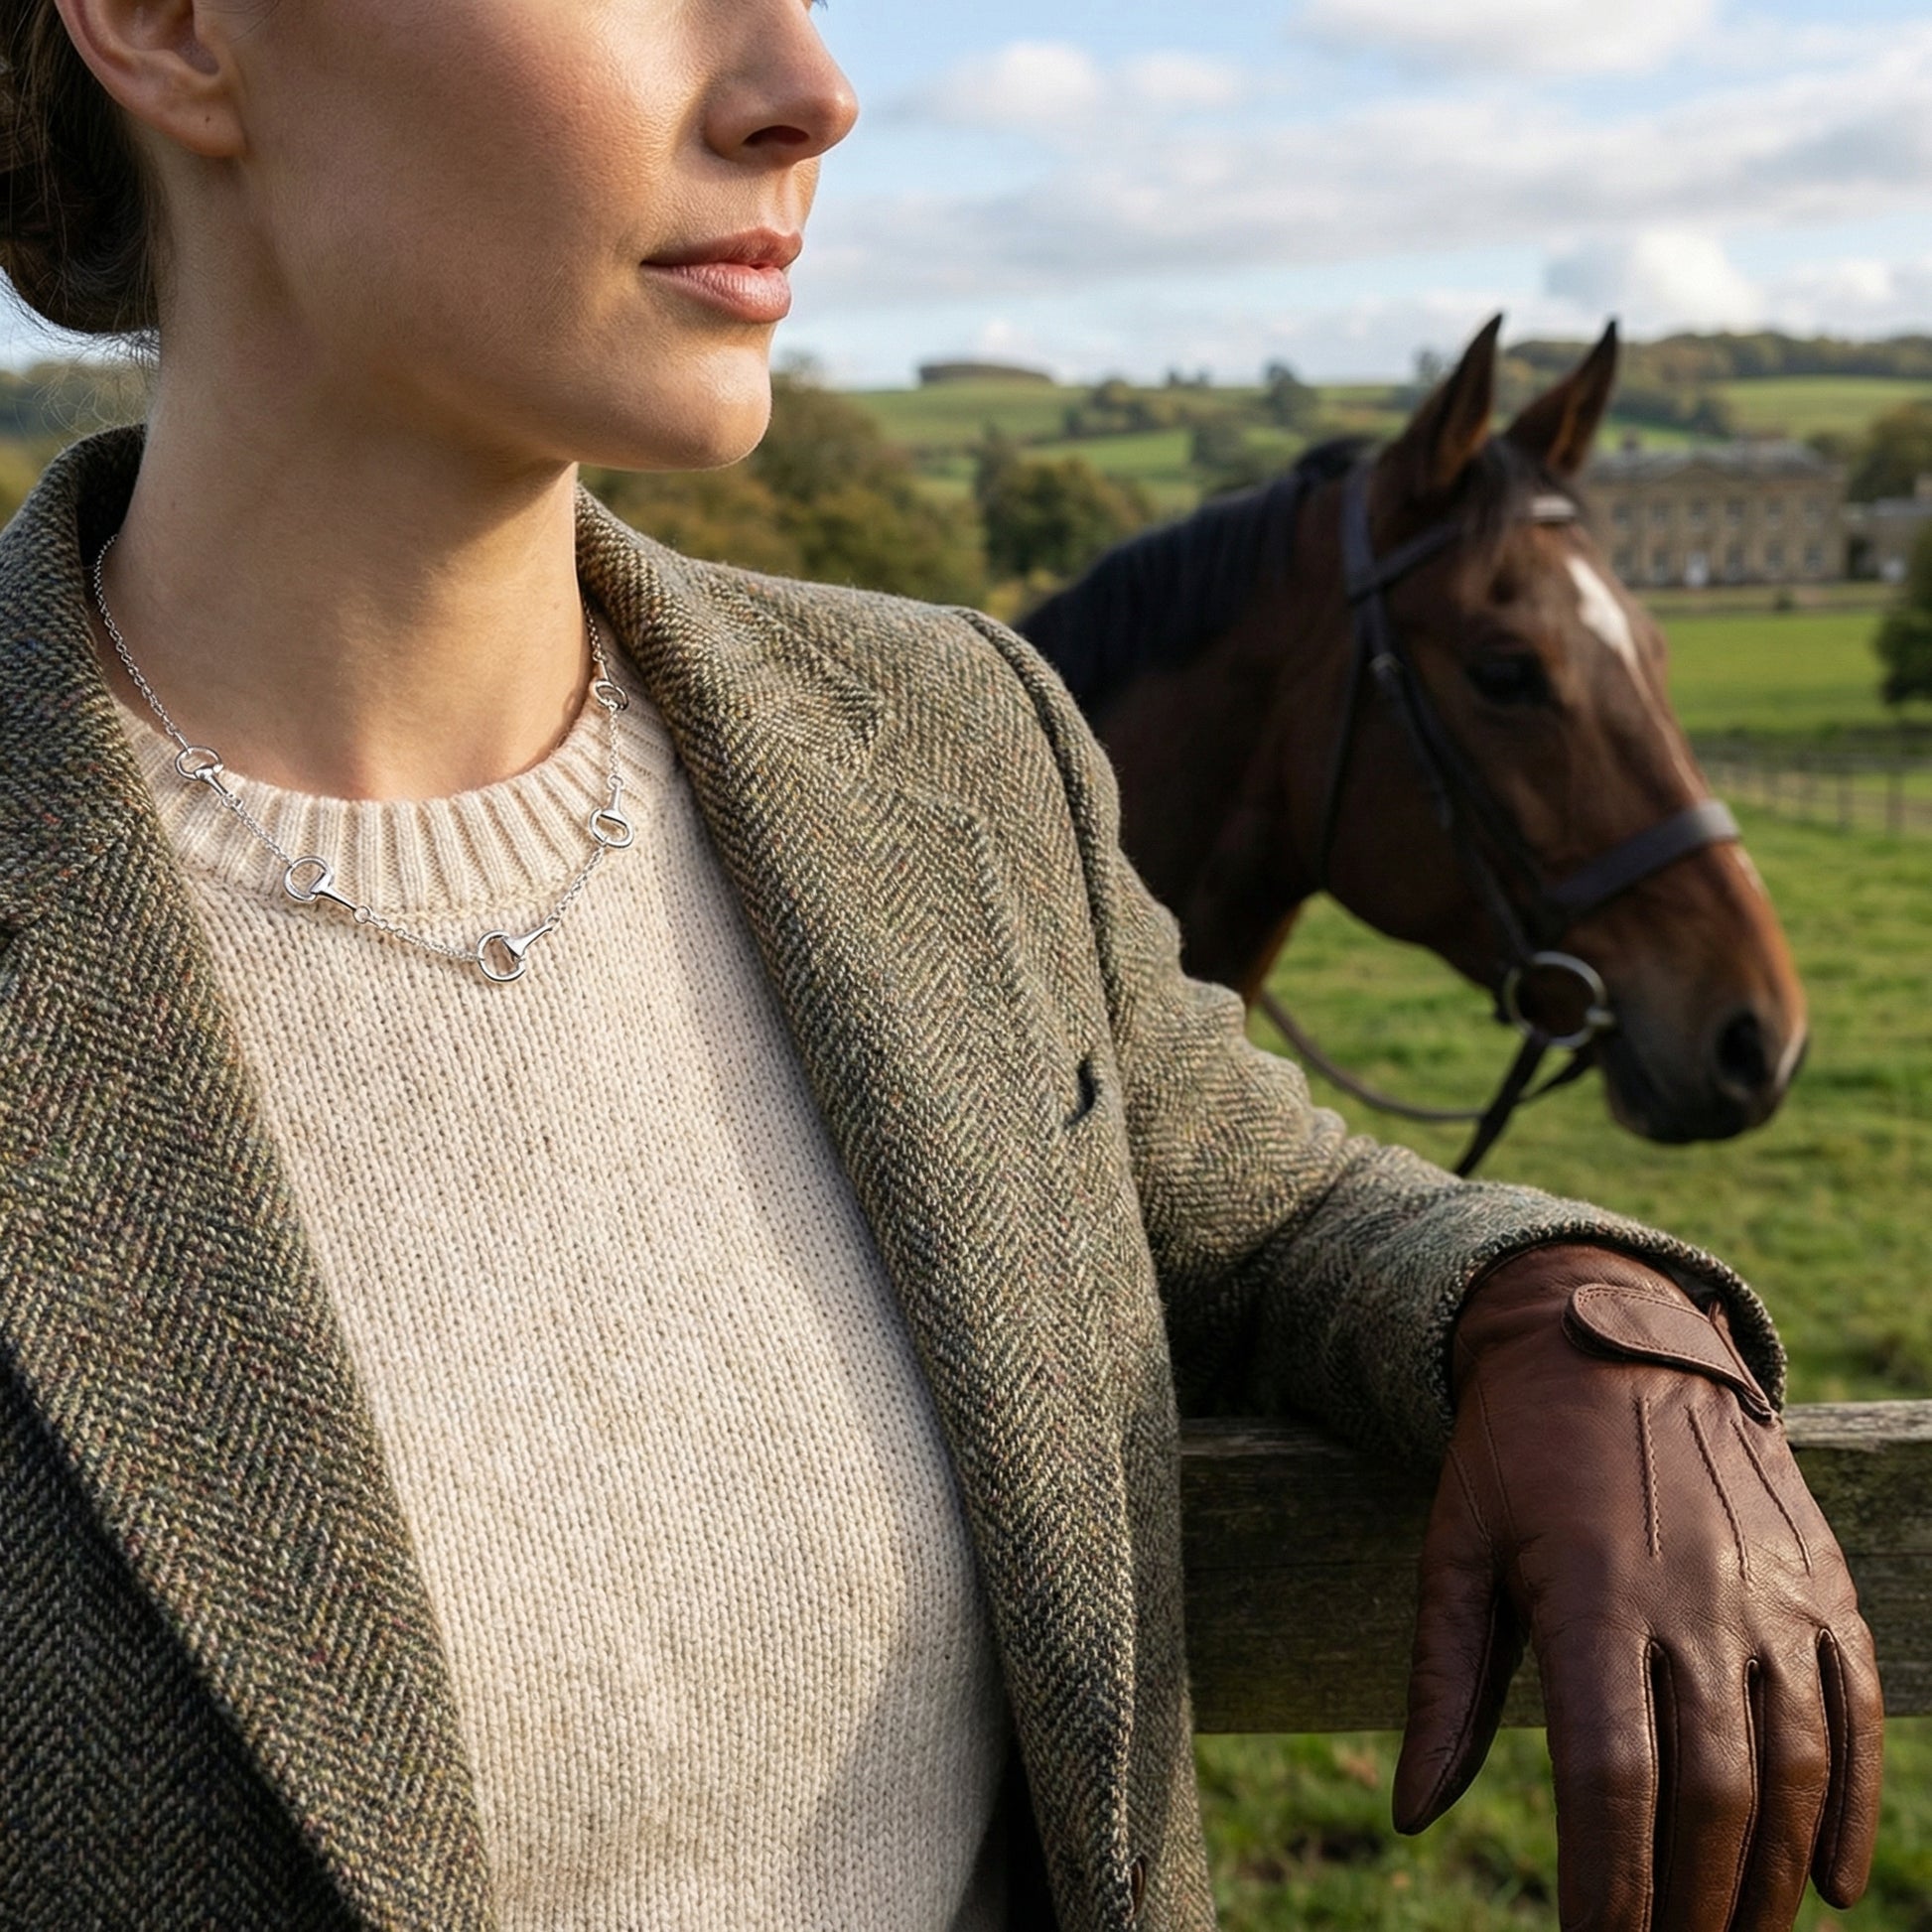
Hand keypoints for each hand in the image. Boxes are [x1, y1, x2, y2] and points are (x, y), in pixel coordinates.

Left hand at [1393, 1245, 1881, 1929]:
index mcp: (1593, 1594)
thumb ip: (1441, 1682)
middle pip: (1713, 1796)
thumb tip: (1409, 1813)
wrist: (1612, 1338)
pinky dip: (1855, 1809)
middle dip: (1693, 1906)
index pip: (1613, 1780)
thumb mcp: (1455, 1548)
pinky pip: (1857, 1714)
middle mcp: (1697, 1600)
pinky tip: (1834, 1886)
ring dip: (1773, 1880)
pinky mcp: (1821, 1585)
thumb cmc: (1516, 1454)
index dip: (1610, 1882)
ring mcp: (1772, 1594)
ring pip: (1792, 1771)